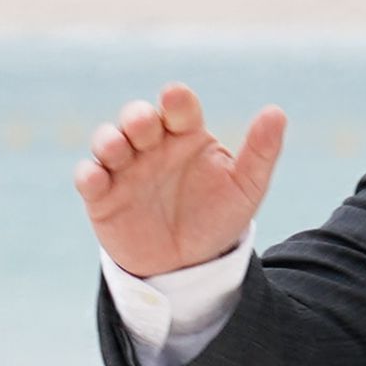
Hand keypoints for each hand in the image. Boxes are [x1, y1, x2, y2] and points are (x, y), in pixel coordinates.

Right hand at [77, 83, 288, 279]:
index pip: (179, 108)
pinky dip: (89, 174)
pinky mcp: (102, 196)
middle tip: (144, 126)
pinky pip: (88, 177)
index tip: (175, 98)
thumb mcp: (246, 188)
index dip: (175, 100)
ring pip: (107, 140)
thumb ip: (261, 151)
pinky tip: (97, 179)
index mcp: (186, 135)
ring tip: (117, 150)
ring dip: (108, 140)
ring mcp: (124, 168)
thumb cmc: (217, 218)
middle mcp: (152, 145)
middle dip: (136, 116)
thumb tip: (277, 112)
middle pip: (137, 117)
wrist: (190, 267)